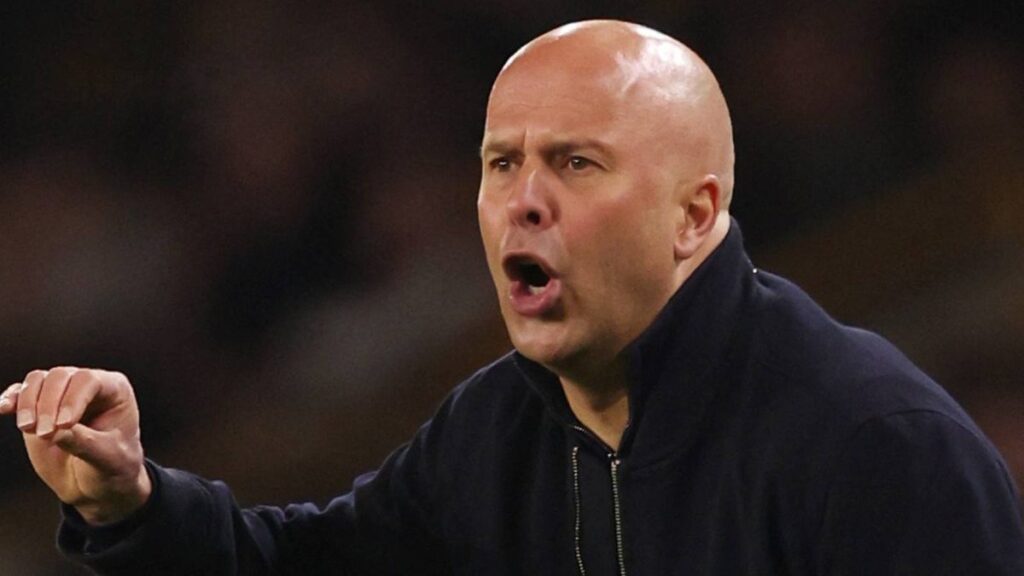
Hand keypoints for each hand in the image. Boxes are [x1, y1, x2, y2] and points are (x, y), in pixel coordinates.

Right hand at [0, 367, 151, 524]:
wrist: (96, 483)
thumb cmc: (112, 467)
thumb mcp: (107, 459)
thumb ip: (84, 444)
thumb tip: (56, 431)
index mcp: (115, 390)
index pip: (88, 381)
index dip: (72, 399)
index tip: (63, 426)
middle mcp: (88, 385)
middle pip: (60, 376)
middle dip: (47, 404)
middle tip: (45, 435)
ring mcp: (62, 393)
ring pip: (37, 380)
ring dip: (28, 403)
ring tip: (29, 429)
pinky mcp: (38, 407)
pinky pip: (20, 393)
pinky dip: (11, 399)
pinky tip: (3, 408)